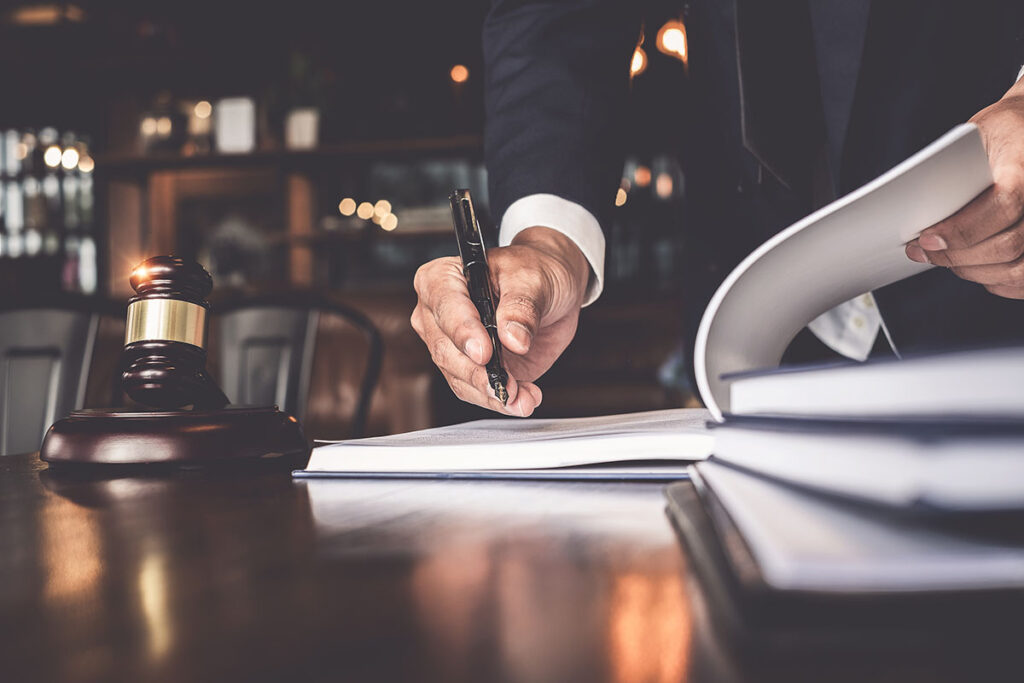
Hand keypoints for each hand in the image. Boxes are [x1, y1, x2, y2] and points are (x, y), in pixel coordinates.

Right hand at [411, 226, 589, 415]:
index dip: (463, 333)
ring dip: (491, 393)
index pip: (445, 308)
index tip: (484, 353)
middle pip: (446, 351)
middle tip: (507, 384)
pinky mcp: (471, 368)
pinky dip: (500, 400)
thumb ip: (521, 307)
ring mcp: (453, 344)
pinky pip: (475, 391)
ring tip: (523, 397)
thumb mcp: (533, 279)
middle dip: (478, 374)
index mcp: (444, 278)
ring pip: (459, 378)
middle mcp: (439, 313)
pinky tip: (523, 399)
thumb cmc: (536, 270)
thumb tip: (513, 338)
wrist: (552, 289)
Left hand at [906, 79, 1023, 297]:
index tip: (926, 239)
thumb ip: (954, 170)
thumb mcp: (979, 134)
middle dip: (958, 256)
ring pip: (1018, 270)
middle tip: (923, 252)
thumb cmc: (1005, 132)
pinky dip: (999, 282)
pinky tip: (977, 268)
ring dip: (975, 271)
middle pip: (1009, 246)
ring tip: (946, 260)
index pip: (1004, 206)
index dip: (962, 230)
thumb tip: (919, 210)